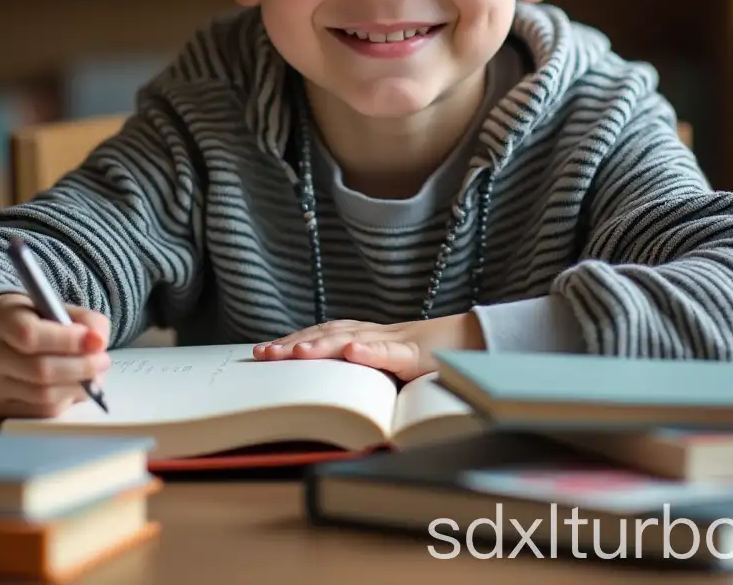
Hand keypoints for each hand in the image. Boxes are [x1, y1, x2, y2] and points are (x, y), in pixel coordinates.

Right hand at [0, 292, 110, 418]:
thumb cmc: (33, 320)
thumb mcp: (56, 306)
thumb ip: (84, 320)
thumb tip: (99, 343)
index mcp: (2, 322)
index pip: (31, 335)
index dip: (68, 341)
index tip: (96, 341)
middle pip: (40, 370)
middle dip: (81, 367)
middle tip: (103, 361)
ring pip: (43, 396)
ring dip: (78, 387)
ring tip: (94, 376)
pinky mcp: (1, 408)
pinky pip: (41, 413)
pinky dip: (66, 402)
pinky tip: (76, 389)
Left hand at [252, 313, 484, 380]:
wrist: (471, 343)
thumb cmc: (427, 360)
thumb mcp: (388, 369)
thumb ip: (361, 373)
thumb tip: (326, 398)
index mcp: (365, 339)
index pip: (322, 335)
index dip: (292, 341)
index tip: (261, 351)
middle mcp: (374, 335)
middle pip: (327, 335)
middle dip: (293, 345)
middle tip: (263, 355)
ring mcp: (394, 342)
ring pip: (352, 340)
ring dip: (322, 345)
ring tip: (295, 353)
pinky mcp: (416, 354)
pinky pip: (391, 351)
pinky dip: (371, 350)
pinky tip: (352, 351)